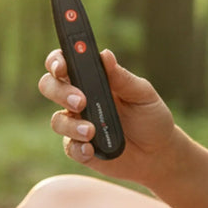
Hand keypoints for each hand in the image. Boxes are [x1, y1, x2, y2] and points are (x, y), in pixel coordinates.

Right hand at [38, 48, 174, 183]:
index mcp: (92, 79)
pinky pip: (70, 147)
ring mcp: (77, 124)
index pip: (64, 62)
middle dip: (59, 91)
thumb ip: (122, 77)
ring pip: (57, 120)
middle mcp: (79, 98)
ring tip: (92, 132)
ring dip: (71, 125)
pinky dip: (78, 148)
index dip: (56, 60)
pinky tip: (91, 149)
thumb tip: (105, 55)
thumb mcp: (142, 93)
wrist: (158, 152)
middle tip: (81, 101)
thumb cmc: (150, 116)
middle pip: (49, 86)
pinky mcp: (81, 148)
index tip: (62, 66)